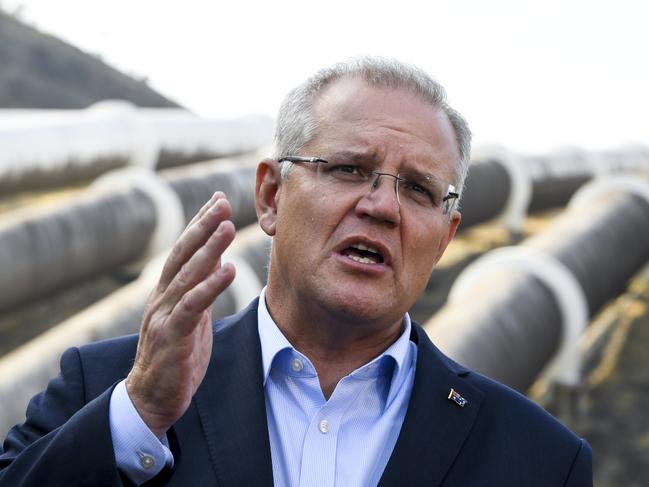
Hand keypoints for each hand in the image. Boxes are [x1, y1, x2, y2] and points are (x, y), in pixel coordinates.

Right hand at [126, 192, 235, 437]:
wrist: (151, 399)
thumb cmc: (174, 357)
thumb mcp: (191, 317)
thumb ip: (200, 289)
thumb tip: (217, 259)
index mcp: (167, 292)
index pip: (183, 251)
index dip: (199, 224)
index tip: (217, 200)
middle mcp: (162, 298)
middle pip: (183, 255)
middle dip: (203, 226)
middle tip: (222, 202)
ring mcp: (165, 316)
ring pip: (187, 275)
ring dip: (209, 248)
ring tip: (227, 225)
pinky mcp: (173, 337)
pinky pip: (193, 306)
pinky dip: (211, 286)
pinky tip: (229, 269)